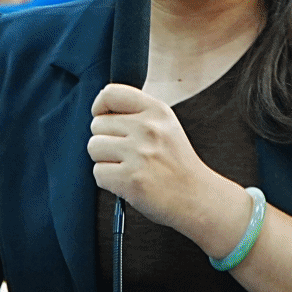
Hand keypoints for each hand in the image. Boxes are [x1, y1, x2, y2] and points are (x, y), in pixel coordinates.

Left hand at [87, 83, 219, 234]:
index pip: (111, 93)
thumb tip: (100, 112)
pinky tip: (127, 183)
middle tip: (126, 154)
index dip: (100, 107)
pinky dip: (108, 181)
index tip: (104, 119)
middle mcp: (148, 128)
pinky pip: (98, 172)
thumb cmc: (177, 164)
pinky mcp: (130, 179)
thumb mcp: (166, 127)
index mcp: (157, 111)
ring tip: (127, 167)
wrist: (197, 198)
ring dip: (104, 160)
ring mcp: (139, 154)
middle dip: (105, 140)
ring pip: (94, 147)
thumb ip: (138, 114)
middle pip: (97, 124)